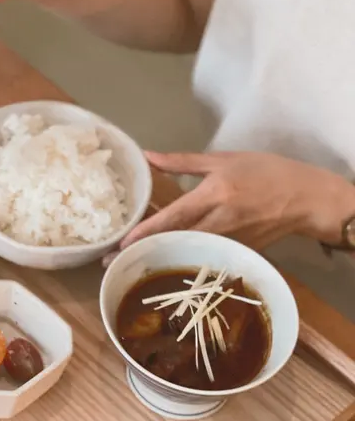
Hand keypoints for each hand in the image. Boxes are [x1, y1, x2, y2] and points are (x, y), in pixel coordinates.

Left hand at [109, 149, 354, 259]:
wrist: (305, 198)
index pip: (174, 216)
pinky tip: (168, 264)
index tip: (123, 243)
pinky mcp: (238, 253)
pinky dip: (186, 260)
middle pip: (176, 240)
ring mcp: (230, 241)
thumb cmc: (265, 172)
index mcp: (214, 195)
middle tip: (114, 262)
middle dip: (146, 251)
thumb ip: (183, 162)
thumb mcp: (223, 160)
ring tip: (133, 263)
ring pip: (189, 252)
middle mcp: (220, 222)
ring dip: (161, 258)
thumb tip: (149, 156)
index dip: (147, 231)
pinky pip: (207, 257)